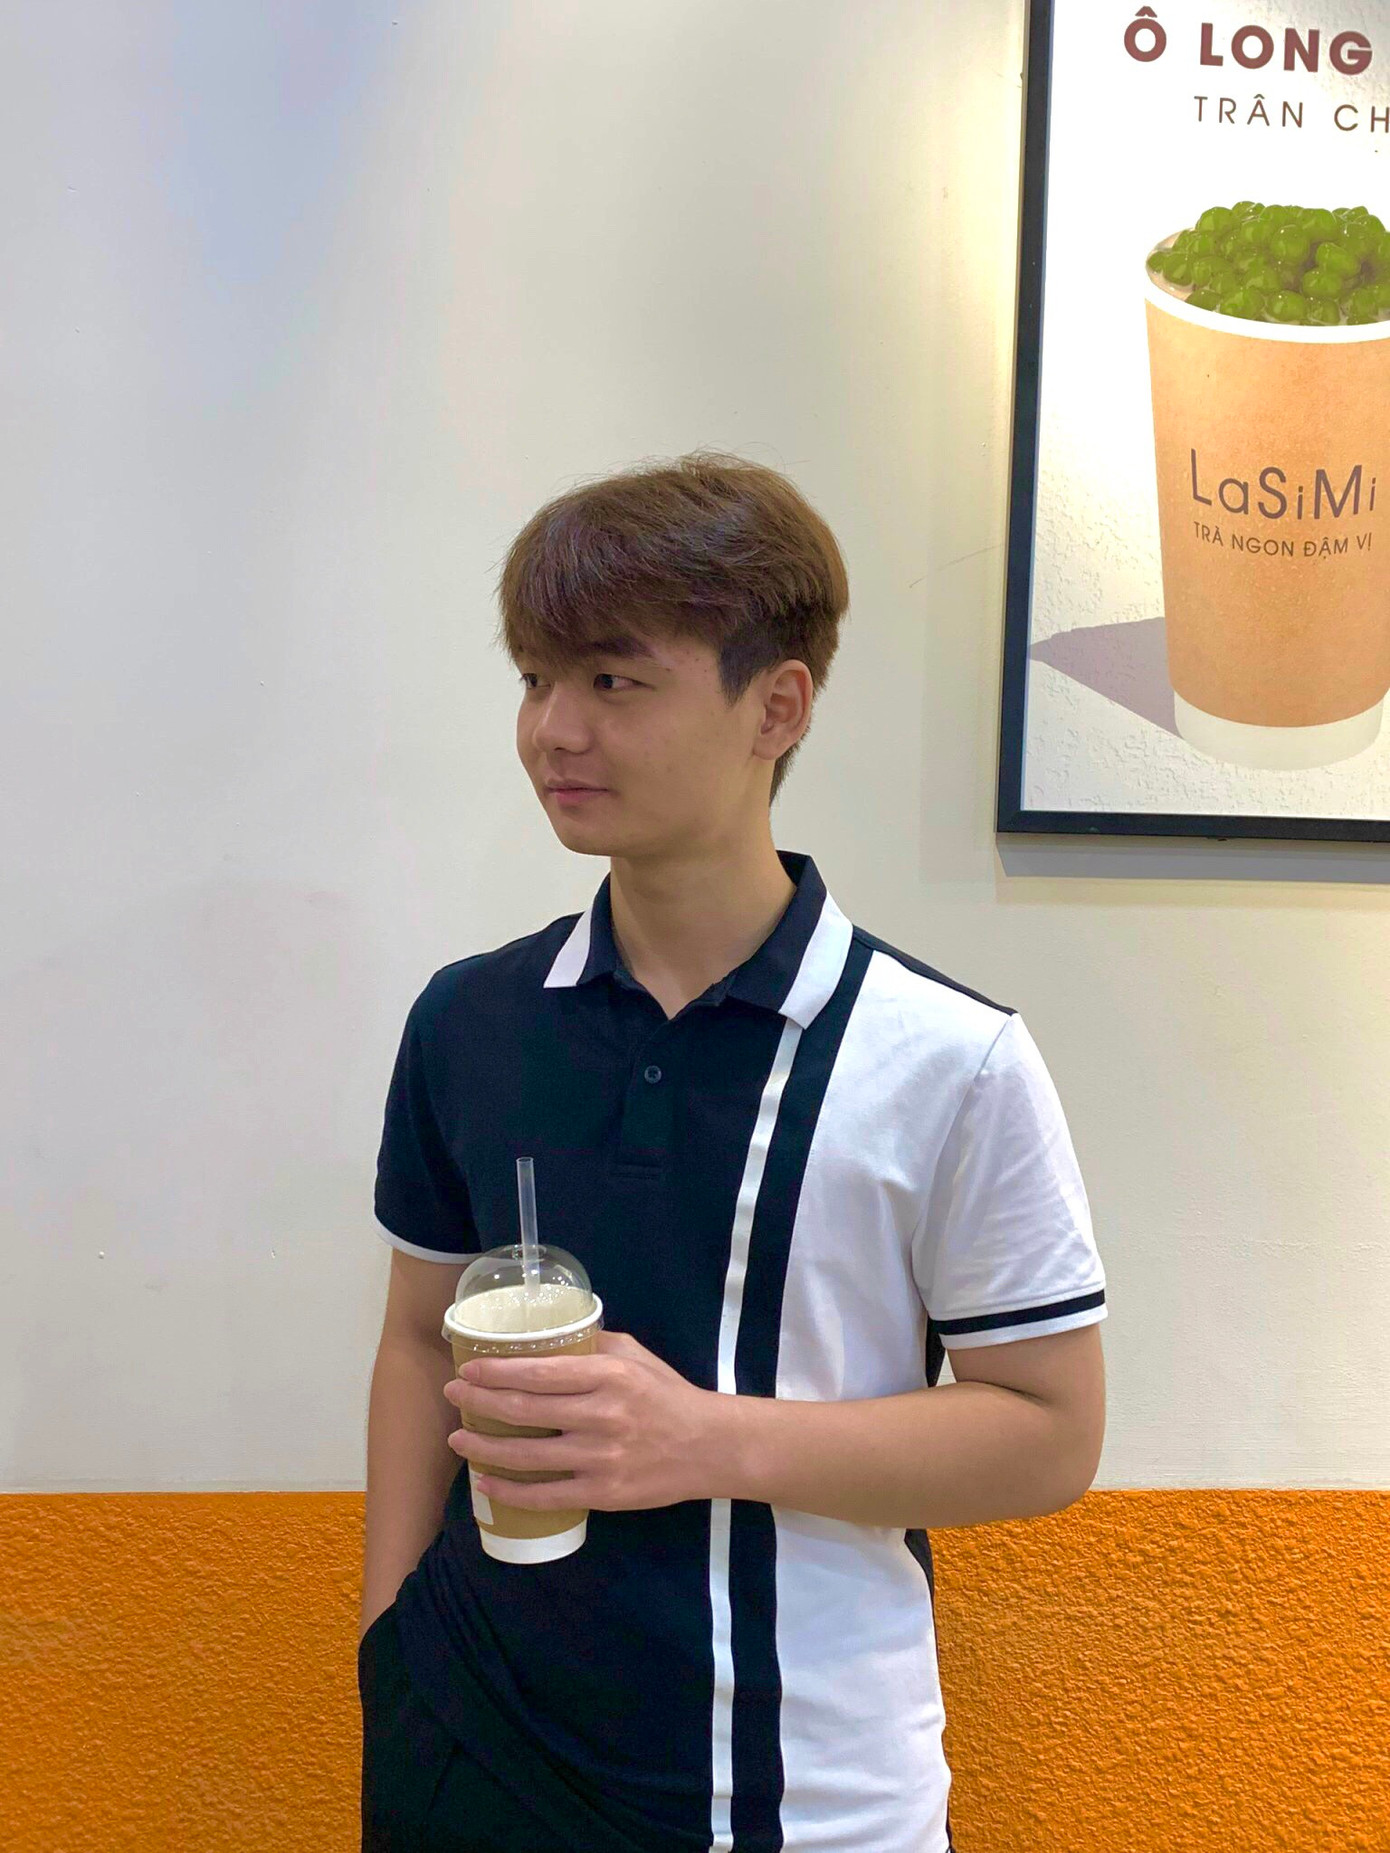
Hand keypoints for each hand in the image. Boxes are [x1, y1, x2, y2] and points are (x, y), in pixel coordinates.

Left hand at [443, 1330, 727, 1511]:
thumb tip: (550, 1338)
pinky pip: (546, 1494)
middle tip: (454, 1397)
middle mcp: (602, 1415)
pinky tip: (486, 1481)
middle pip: (525, 1410)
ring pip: (528, 1455)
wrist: (709, 1447)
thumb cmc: (669, 1396)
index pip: (540, 1372)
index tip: (469, 1370)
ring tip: (458, 1441)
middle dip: (480, 1403)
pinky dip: (510, 1490)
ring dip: (484, 1448)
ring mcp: (601, 1458)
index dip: (498, 1372)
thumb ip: (594, 1345)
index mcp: (609, 1375)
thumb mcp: (637, 1356)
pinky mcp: (603, 1492)